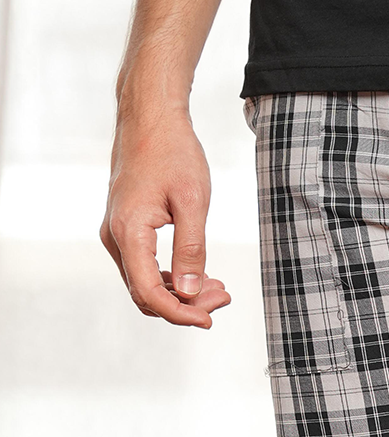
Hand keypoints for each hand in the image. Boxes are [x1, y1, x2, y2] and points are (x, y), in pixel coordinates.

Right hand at [101, 105, 230, 328]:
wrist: (150, 117)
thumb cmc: (173, 152)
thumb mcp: (192, 202)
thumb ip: (191, 250)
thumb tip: (189, 292)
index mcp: (129, 232)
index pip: (148, 293)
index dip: (179, 314)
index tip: (210, 319)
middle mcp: (116, 238)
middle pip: (146, 294)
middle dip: (185, 305)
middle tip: (224, 298)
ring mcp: (118, 235)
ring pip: (146, 283)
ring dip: (181, 294)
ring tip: (219, 288)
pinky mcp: (126, 230)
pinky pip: (145, 267)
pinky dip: (172, 278)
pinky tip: (201, 275)